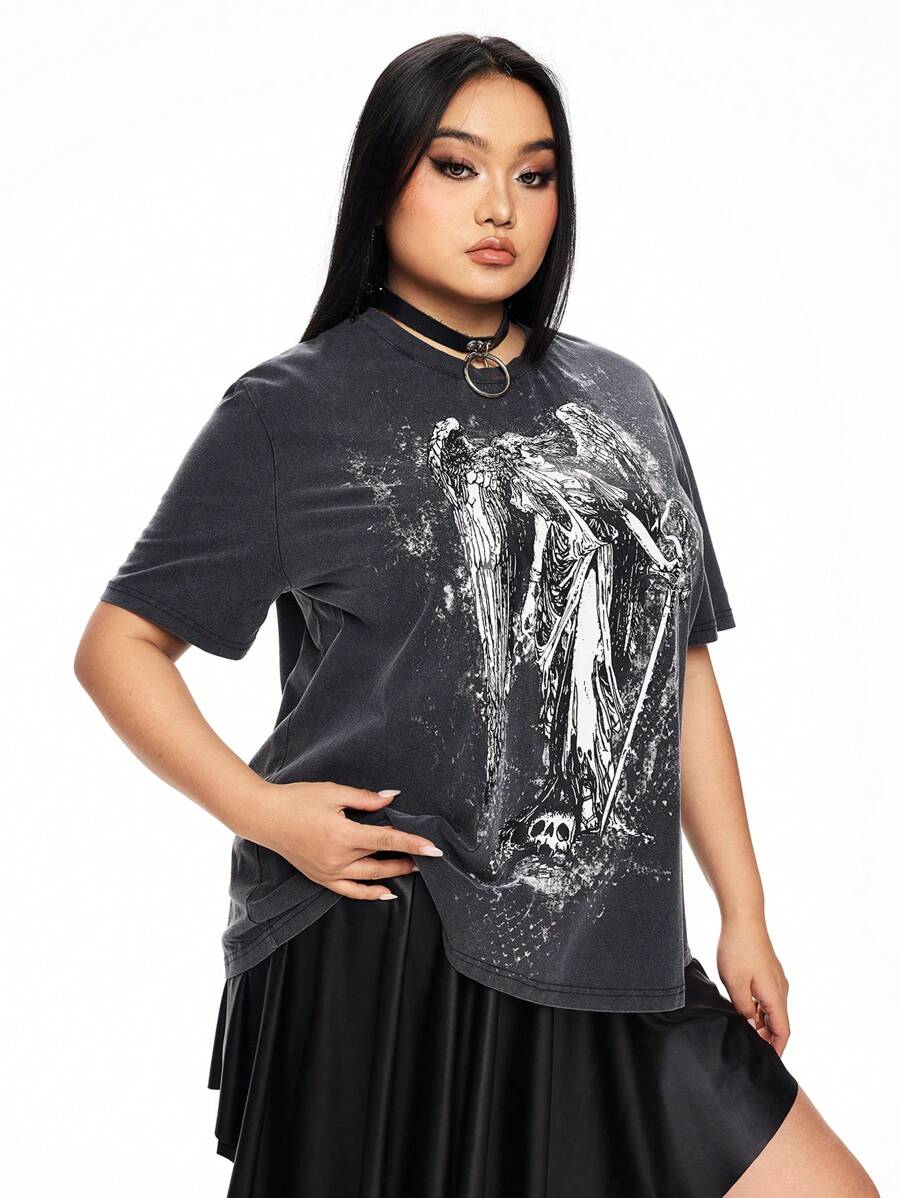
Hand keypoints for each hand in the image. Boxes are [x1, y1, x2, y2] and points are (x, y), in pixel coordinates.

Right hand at [246, 780, 442, 899]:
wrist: (265, 817)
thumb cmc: (297, 800)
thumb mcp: (333, 792)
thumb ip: (365, 798)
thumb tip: (391, 799)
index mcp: (343, 835)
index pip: (387, 839)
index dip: (412, 843)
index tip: (433, 848)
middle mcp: (337, 858)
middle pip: (382, 862)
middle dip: (408, 860)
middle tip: (428, 856)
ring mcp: (328, 872)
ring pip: (369, 878)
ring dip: (394, 874)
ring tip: (413, 868)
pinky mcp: (321, 878)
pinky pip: (350, 891)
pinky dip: (370, 893)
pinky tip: (386, 892)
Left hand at [716, 915, 790, 1055]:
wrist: (744, 918)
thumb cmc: (738, 949)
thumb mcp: (735, 984)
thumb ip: (743, 1010)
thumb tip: (750, 1026)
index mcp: (775, 996)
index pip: (783, 1031)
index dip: (776, 1048)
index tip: (767, 1060)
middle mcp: (780, 989)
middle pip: (778, 1022)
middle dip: (766, 1037)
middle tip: (748, 1045)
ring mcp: (775, 979)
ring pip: (771, 1009)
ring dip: (760, 1021)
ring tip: (742, 1028)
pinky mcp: (768, 971)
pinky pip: (766, 996)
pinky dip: (757, 1007)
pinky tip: (742, 1007)